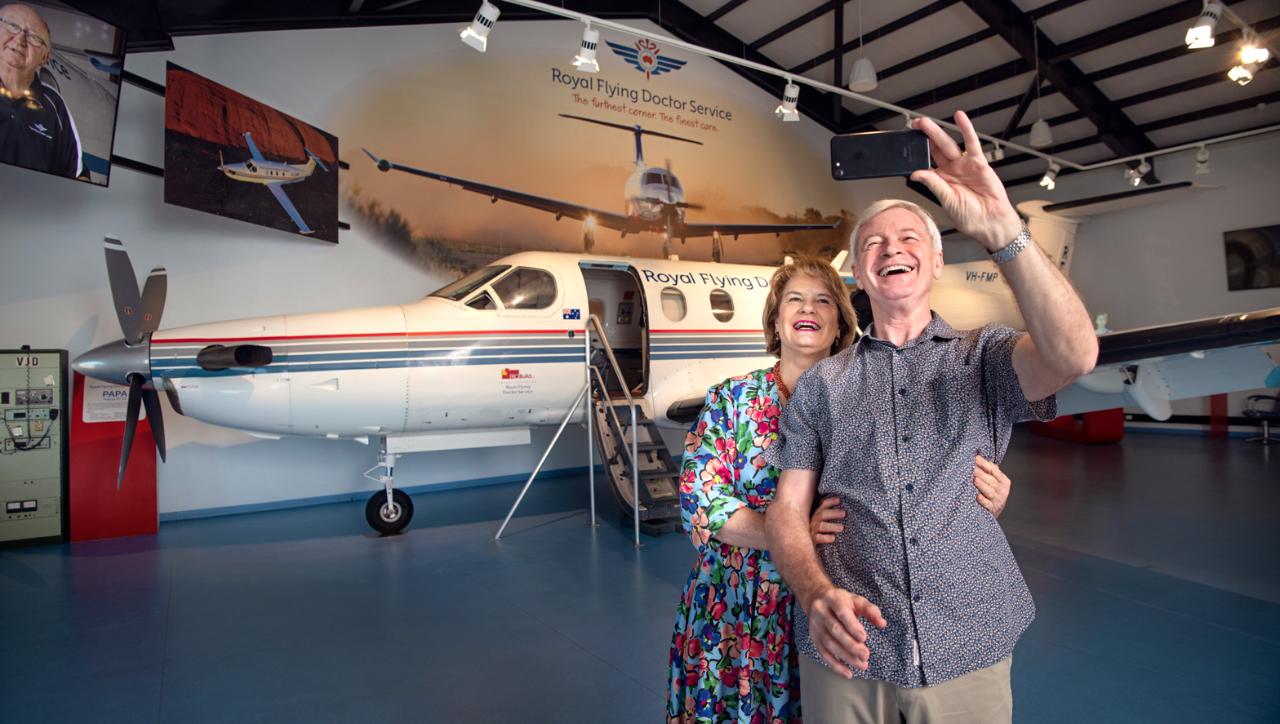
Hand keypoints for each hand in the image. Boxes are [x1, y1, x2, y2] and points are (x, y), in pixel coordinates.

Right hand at [806, 587, 885, 677]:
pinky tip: (848, 673)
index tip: (864, 638)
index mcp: (833, 599)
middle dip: (851, 645)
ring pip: (829, 644)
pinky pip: (824, 654)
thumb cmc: (841, 601)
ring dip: (846, 657)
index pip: (841, 612)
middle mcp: (821, 612)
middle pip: (835, 630)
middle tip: (866, 655)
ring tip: (862, 665)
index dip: (852, 626)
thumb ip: (870, 610)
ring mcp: (816, 626)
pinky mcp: (814, 638)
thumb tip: (882, 623)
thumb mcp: (856, 600)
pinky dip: (836, 665)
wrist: (816, 599)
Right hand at [809, 495, 845, 544]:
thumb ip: (827, 513)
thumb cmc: (816, 529)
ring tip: (842, 528)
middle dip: (834, 513)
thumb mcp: (819, 518)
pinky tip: (833, 538)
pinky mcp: (812, 540)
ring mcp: (812, 530)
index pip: (823, 504)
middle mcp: (813, 520)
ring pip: (821, 526)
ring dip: (832, 526)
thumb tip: (840, 503)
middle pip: (822, 514)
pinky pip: (818, 538)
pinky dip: (826, 538)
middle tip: (844, 513)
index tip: (839, 500)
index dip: (830, 502)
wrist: (804, 542)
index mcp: (815, 513)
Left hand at [909, 111, 1022, 251]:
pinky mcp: (978, 162)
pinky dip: (966, 129)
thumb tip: (916, 174)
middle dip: (923, 137)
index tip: (905, 144)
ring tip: (925, 123)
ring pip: (947, 144)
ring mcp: (963, 165)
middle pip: (933, 150)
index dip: (915, 154)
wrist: (991, 221)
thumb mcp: (947, 201)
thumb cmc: (970, 217)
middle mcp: (950, 171)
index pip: (924, 163)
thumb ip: (933, 185)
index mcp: (939, 182)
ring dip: (937, 132)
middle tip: (913, 126)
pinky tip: (959, 118)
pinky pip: (971, 143)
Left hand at [973, 455, 1011, 516]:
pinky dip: (983, 501)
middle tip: (971, 468)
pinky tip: (977, 497)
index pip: (993, 470)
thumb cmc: (991, 491)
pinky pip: (988, 505)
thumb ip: (988, 470)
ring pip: (990, 492)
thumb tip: (977, 457)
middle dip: (981, 474)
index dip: (984, 463)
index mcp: (1003, 480)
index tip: (974, 458)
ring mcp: (998, 500)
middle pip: (991, 480)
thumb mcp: (993, 480)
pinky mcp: (993, 510)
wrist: (994, 510)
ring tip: (974, 480)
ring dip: (982, 486)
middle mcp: (1002, 490)